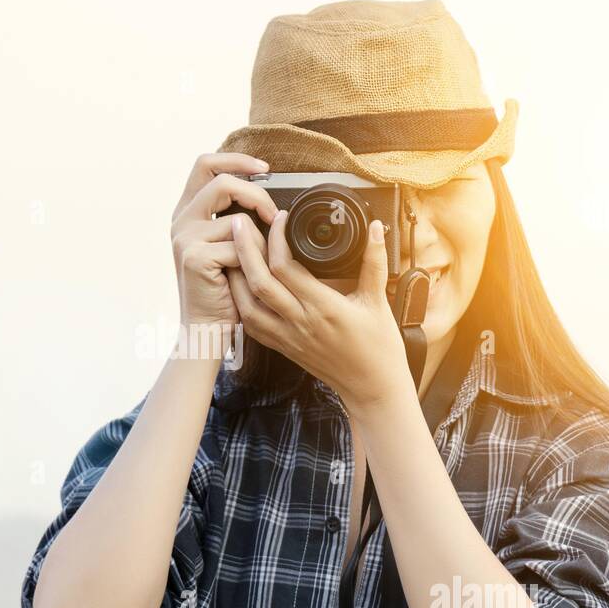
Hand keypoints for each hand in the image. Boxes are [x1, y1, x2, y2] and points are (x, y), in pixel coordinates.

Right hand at [169, 153, 275, 331]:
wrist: (207, 327)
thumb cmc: (225, 289)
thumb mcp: (230, 245)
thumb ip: (237, 218)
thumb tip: (269, 195)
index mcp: (188, 211)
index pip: (206, 164)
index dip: (236, 159)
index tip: (265, 169)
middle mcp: (181, 220)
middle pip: (221, 180)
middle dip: (256, 194)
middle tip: (274, 215)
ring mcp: (185, 238)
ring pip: (236, 217)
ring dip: (259, 239)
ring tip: (262, 260)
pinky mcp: (194, 257)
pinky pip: (238, 246)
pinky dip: (252, 262)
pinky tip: (247, 278)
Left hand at [226, 211, 412, 410]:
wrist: (372, 388)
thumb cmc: (378, 348)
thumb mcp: (378, 300)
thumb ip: (374, 262)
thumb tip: (376, 228)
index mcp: (323, 307)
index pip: (286, 268)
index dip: (277, 239)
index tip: (279, 219)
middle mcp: (300, 322)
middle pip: (259, 282)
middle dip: (243, 250)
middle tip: (237, 224)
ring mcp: (288, 337)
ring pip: (247, 305)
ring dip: (235, 277)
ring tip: (230, 252)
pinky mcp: (283, 348)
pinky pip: (252, 325)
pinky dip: (241, 303)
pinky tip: (238, 286)